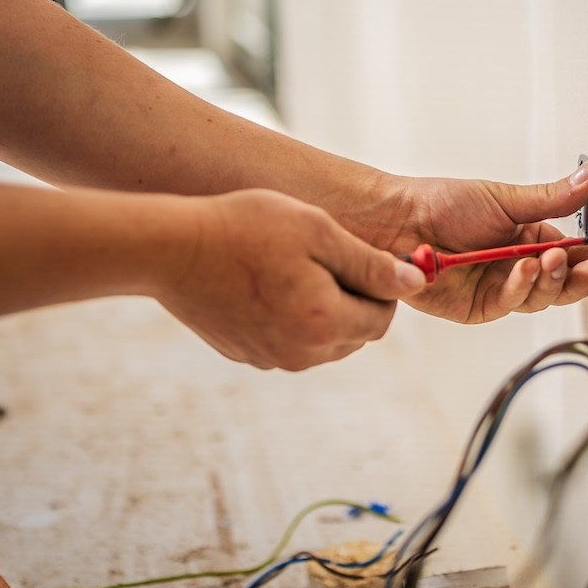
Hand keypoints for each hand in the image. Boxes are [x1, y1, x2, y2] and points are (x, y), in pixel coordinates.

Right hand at [158, 190, 425, 370]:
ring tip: (291, 265)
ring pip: (323, 341)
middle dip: (352, 300)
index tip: (357, 256)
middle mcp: (302, 353)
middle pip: (355, 334)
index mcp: (325, 322)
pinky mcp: (246, 355)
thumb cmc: (245, 228)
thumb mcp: (318, 231)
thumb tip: (416, 285)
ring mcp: (271, 358)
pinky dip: (290, 318)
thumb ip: (371, 264)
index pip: (382, 318)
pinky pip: (288, 342)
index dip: (380, 286)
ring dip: (323, 310)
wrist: (171, 249)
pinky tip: (266, 282)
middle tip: (321, 256)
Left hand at [377, 158, 587, 322]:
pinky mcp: (479, 307)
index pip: (569, 254)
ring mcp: (498, 288)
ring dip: (550, 280)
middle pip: (559, 283)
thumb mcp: (506, 199)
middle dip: (575, 275)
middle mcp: (516, 266)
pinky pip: (509, 304)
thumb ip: (554, 197)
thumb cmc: (443, 205)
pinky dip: (520, 287)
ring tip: (550, 261)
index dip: (586, 257)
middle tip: (585, 264)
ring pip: (539, 296)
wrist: (402, 221)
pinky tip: (523, 269)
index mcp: (527, 238)